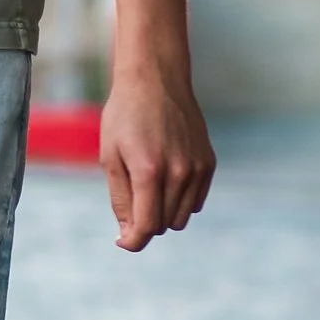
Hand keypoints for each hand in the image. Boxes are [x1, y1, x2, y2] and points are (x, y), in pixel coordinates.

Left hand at [99, 62, 212, 250]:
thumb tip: (129, 234)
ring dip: (163, 212)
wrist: (156, 79)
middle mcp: (178, 172)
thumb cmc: (125, 116)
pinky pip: (196, 202)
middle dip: (144, 221)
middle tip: (130, 196)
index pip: (146, 227)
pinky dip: (180, 200)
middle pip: (163, 225)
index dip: (132, 240)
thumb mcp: (110, 156)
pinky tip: (166, 176)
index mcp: (149, 171)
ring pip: (181, 217)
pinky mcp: (208, 163)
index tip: (122, 240)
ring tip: (147, 183)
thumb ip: (120, 198)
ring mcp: (197, 168)